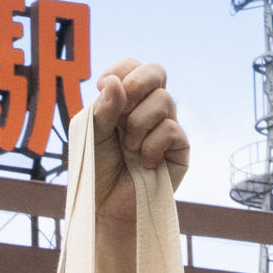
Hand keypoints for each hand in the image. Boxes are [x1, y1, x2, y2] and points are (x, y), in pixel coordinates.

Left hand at [89, 59, 187, 233]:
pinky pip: (171, 129)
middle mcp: (149, 108)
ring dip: (138, 124)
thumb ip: (103, 108)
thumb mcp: (92, 134)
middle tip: (120, 113)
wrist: (106, 206)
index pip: (133, 66)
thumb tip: (116, 82)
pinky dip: (151, 146)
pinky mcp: (180, 148)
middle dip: (136, 85)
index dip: (121, 70)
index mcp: (126, 100)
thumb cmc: (97, 168)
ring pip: (163, 100)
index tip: (102, 88)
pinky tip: (144, 163)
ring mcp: (167, 125)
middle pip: (156, 71)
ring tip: (128, 148)